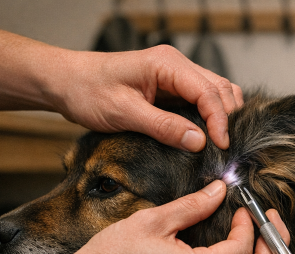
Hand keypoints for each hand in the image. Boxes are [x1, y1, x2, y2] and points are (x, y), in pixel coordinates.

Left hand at [51, 46, 242, 150]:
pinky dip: (211, 115)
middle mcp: (176, 65)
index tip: (222, 146)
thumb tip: (199, 142)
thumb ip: (164, 126)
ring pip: (216, 92)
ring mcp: (175, 75)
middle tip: (226, 148)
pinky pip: (201, 99)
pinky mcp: (171, 87)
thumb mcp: (124, 113)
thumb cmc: (88, 91)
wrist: (65, 82)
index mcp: (166, 64)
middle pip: (220, 88)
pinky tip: (208, 134)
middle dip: (228, 117)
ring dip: (223, 115)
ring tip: (220, 142)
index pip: (209, 92)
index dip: (220, 120)